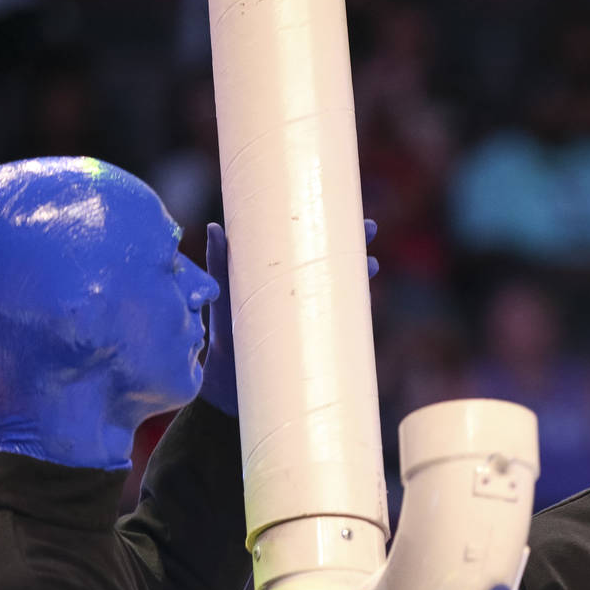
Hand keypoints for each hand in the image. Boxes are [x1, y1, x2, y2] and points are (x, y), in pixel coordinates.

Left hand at [197, 218, 380, 415]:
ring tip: (372, 264)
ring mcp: (313, 315)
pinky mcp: (319, 339)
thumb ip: (220, 261)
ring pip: (344, 288)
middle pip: (334, 261)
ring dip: (361, 275)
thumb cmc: (225, 335)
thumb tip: (217, 227)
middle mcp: (302, 291)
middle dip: (355, 243)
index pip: (309, 243)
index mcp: (281, 273)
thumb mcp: (223, 294)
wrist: (231, 383)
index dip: (327, 224)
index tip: (343, 206)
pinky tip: (367, 300)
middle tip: (369, 228)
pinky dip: (359, 308)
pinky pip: (345, 320)